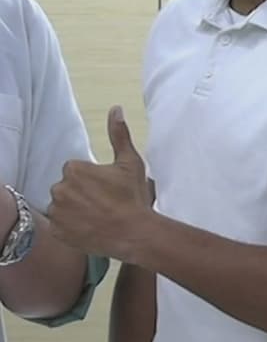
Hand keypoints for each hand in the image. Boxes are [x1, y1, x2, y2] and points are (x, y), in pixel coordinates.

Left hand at [49, 106, 152, 260]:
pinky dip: (71, 226)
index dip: (92, 179)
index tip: (107, 188)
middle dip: (81, 193)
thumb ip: (119, 134)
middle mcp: (59, 189)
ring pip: (62, 206)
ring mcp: (57, 212)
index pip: (76, 171)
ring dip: (75, 209)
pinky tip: (89, 227)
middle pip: (67, 187)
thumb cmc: (132, 197)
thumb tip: (115, 109)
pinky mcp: (57, 231)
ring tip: (97, 217)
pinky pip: (60, 225)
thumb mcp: (130, 163)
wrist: (134, 232)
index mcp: (74, 170)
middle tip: (103, 203)